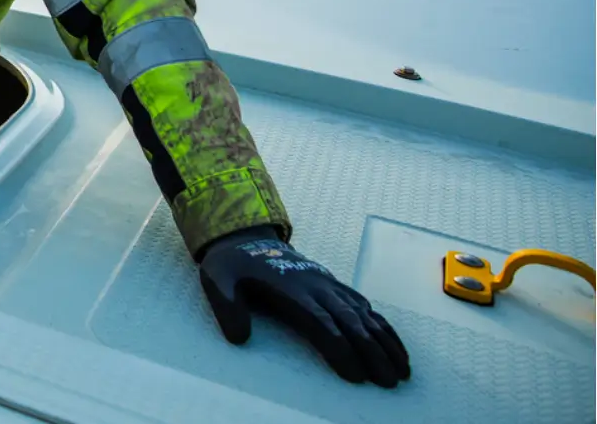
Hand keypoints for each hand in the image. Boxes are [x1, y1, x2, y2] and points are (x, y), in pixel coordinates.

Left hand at [199, 228, 408, 387]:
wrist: (246, 237)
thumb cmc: (232, 265)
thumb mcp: (217, 280)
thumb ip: (227, 307)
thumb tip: (239, 338)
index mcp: (290, 289)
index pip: (320, 322)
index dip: (339, 348)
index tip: (356, 374)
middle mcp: (317, 287)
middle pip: (350, 322)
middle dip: (372, 352)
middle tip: (389, 381)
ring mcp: (329, 286)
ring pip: (364, 316)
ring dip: (385, 343)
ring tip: (403, 371)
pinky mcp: (336, 287)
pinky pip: (366, 308)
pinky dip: (384, 328)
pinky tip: (397, 348)